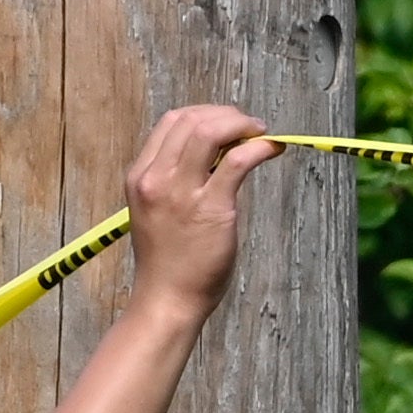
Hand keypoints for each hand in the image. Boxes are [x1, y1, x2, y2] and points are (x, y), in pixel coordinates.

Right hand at [125, 105, 278, 318]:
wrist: (167, 299)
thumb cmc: (167, 261)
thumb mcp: (156, 210)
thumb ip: (175, 180)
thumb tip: (216, 155)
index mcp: (141, 176)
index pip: (171, 122)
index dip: (204, 113)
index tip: (226, 123)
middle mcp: (157, 178)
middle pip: (192, 119)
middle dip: (227, 115)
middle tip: (249, 126)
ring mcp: (182, 192)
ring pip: (211, 131)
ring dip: (242, 124)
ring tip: (260, 133)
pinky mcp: (211, 208)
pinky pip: (238, 161)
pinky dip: (259, 147)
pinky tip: (271, 150)